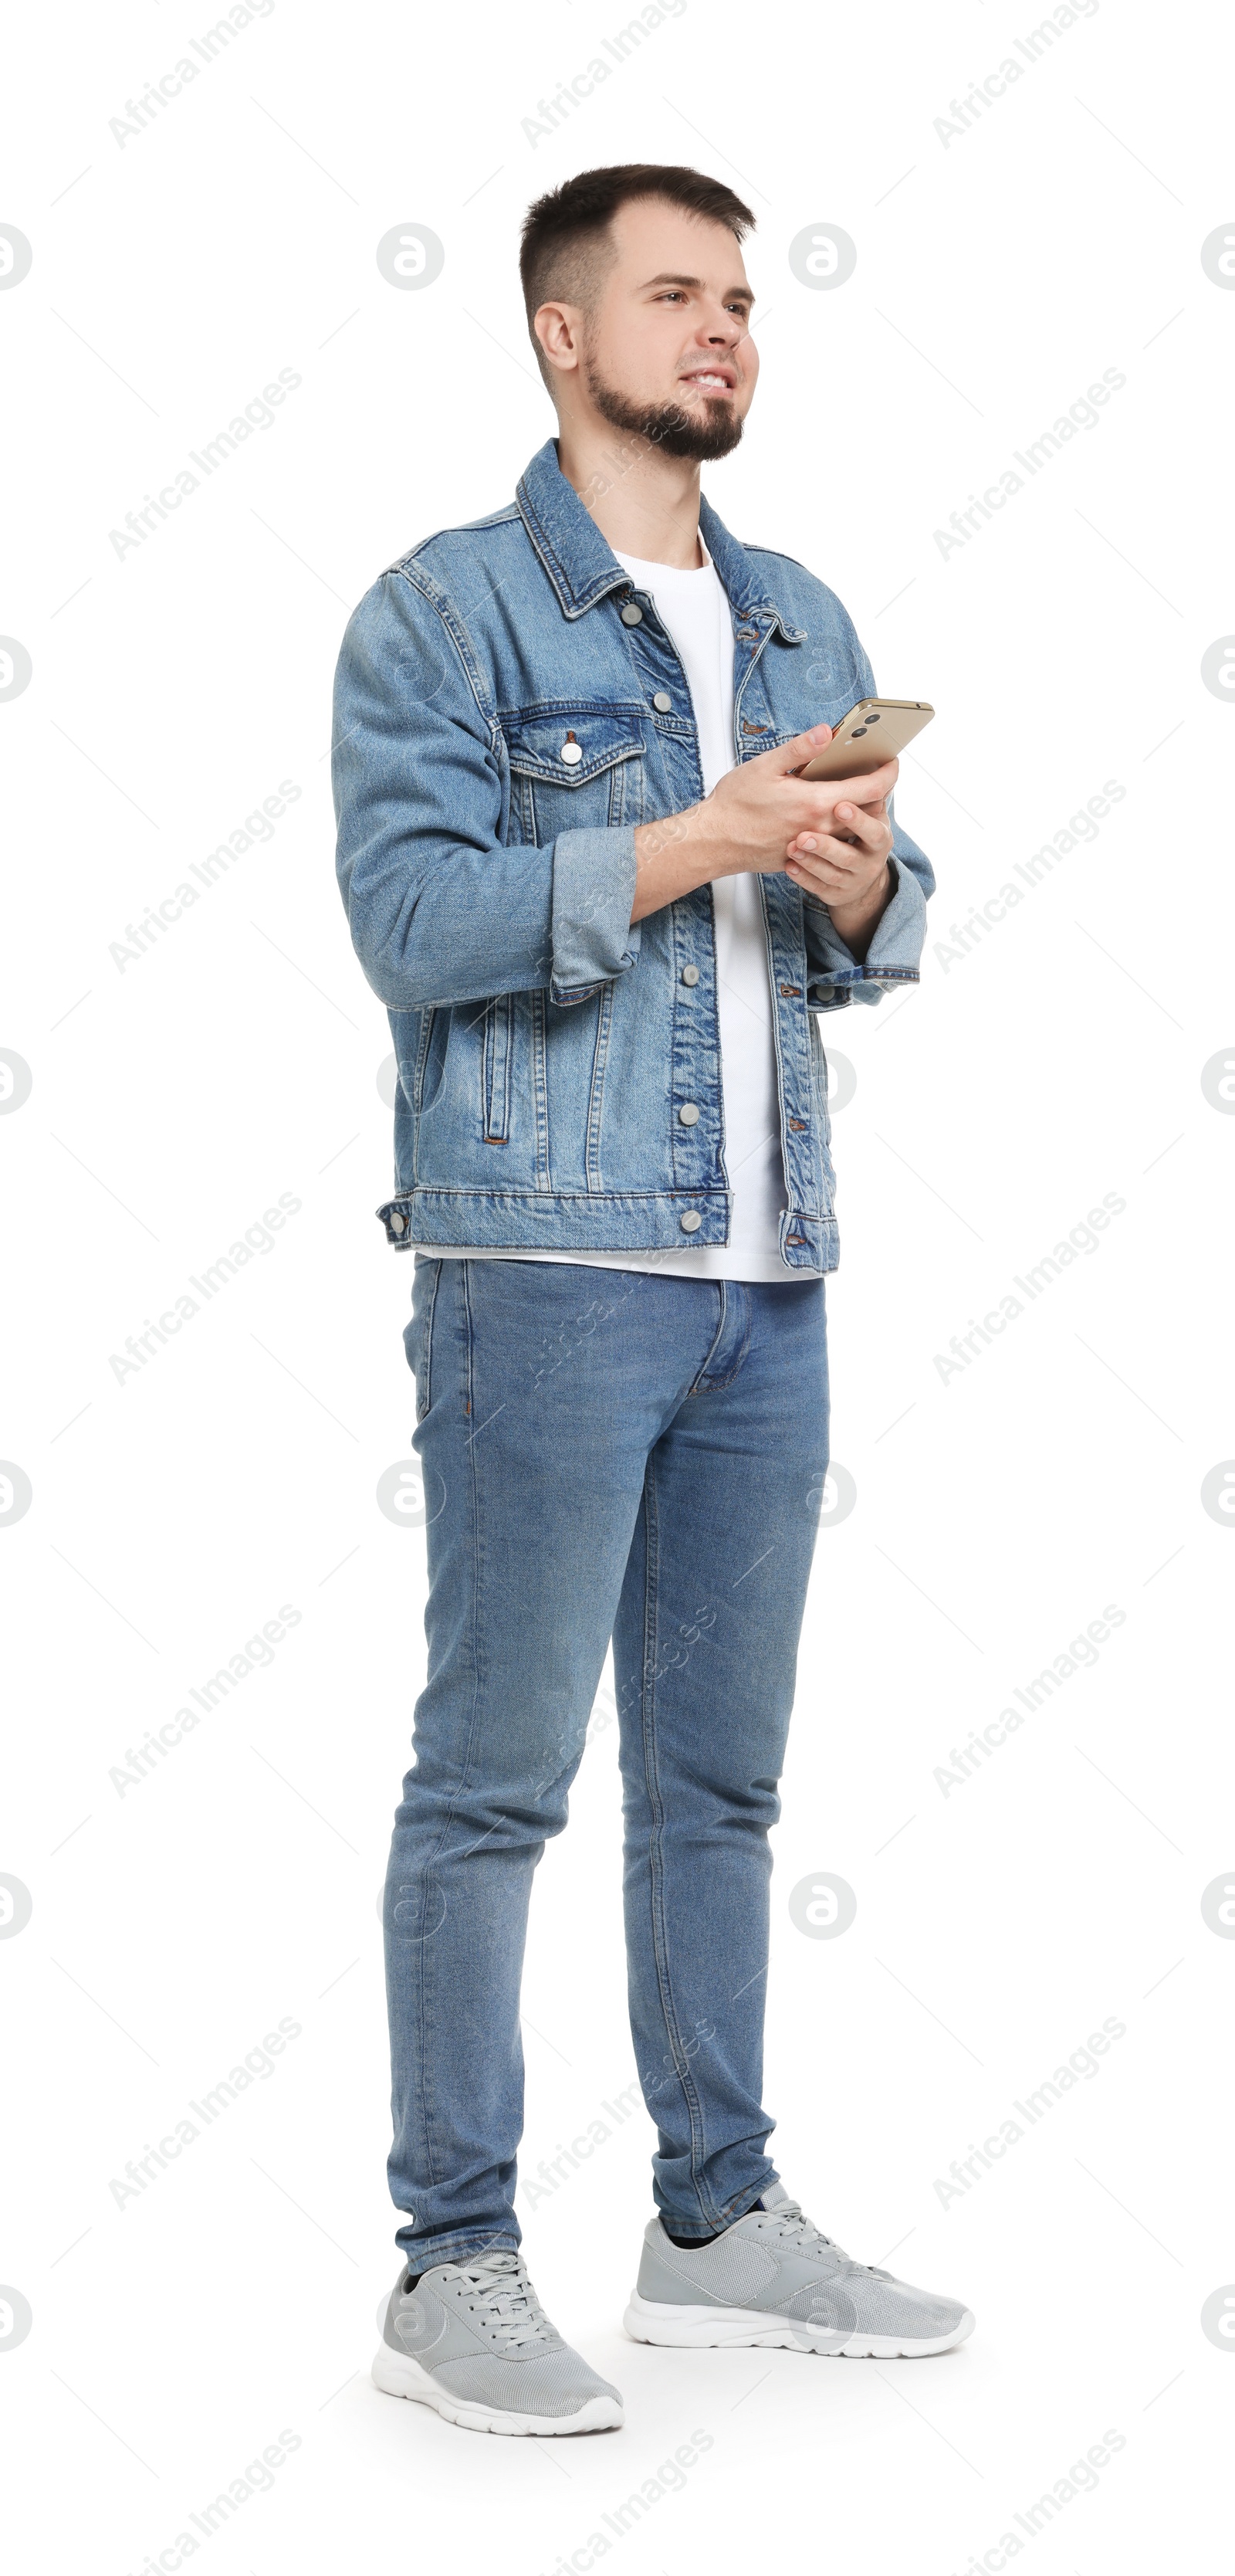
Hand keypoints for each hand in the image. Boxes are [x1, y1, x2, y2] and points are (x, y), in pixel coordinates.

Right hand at [630, 720, 898, 926]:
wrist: (714, 842)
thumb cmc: (734, 804)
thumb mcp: (766, 766)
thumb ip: (800, 748)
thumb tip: (827, 731)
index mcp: (816, 802)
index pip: (871, 789)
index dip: (888, 773)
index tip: (893, 761)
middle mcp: (820, 827)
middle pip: (866, 809)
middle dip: (874, 789)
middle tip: (868, 770)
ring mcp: (813, 844)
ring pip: (850, 828)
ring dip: (855, 809)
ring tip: (846, 788)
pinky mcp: (803, 854)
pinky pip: (831, 840)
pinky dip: (836, 824)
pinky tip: (821, 810)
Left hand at [784, 772, 894, 931]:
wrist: (851, 874)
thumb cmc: (845, 828)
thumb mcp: (845, 804)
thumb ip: (844, 777)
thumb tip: (826, 732)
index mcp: (876, 827)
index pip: (876, 816)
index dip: (860, 811)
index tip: (840, 805)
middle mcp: (870, 853)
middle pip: (853, 848)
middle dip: (832, 841)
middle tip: (806, 834)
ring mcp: (854, 876)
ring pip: (834, 870)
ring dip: (814, 858)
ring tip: (795, 846)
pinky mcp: (836, 892)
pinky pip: (819, 886)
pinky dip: (803, 876)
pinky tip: (789, 865)